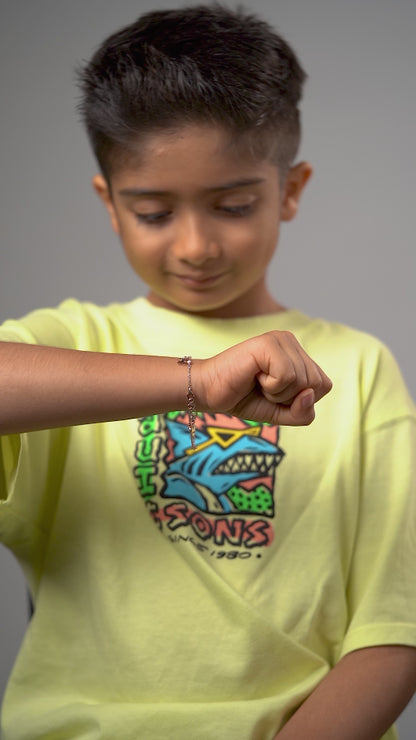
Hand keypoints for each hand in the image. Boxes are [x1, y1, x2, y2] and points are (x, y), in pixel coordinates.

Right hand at [195, 331, 331, 425]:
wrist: (208, 392)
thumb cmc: (243, 398)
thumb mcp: (281, 414)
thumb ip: (303, 412)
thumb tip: (309, 393)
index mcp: (297, 353)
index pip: (324, 386)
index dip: (300, 401)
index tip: (274, 393)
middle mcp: (291, 340)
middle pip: (316, 385)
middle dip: (289, 398)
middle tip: (263, 388)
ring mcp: (280, 339)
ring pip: (303, 382)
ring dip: (278, 393)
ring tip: (257, 382)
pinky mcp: (268, 343)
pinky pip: (287, 377)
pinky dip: (271, 387)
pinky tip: (254, 376)